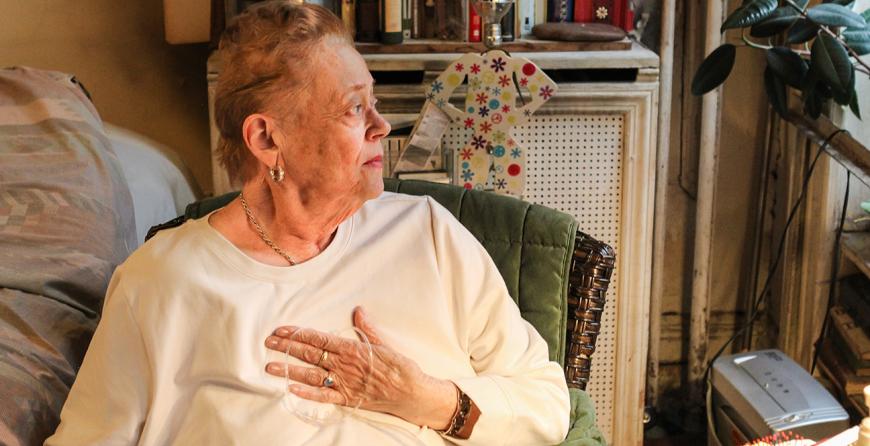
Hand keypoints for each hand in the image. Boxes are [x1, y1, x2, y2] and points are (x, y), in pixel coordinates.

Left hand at [264, 306, 457, 429]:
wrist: (412, 392)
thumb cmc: (400, 367)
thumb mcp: (384, 344)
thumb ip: (367, 329)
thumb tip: (358, 310)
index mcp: (352, 349)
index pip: (319, 338)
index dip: (298, 334)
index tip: (281, 330)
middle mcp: (345, 365)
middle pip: (310, 354)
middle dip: (287, 347)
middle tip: (268, 342)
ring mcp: (345, 383)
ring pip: (311, 375)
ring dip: (289, 370)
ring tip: (270, 366)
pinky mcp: (347, 399)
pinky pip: (324, 397)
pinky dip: (307, 394)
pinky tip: (291, 390)